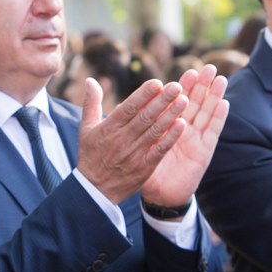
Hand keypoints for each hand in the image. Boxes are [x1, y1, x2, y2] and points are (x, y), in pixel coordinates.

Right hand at [76, 77, 188, 203]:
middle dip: (162, 101)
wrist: (94, 190)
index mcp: (109, 128)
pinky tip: (182, 125)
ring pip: (154, 131)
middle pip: (145, 117)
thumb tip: (91, 80)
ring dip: (170, 115)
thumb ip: (91, 103)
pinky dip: (170, 138)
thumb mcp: (86, 128)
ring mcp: (134, 154)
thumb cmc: (91, 155)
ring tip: (184, 101)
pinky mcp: (144, 168)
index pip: (129, 107)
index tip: (158, 83)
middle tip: (177, 86)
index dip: (144, 94)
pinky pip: (159, 150)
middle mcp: (122, 139)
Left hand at [141, 65, 229, 209]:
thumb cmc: (146, 170)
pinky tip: (223, 103)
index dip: (182, 87)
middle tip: (208, 68)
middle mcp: (183, 130)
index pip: (175, 102)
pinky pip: (211, 133)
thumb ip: (128, 127)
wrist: (160, 196)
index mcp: (167, 126)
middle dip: (201, 86)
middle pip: (194, 103)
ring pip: (205, 113)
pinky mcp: (203, 153)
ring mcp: (195, 141)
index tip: (188, 71)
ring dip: (213, 96)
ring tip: (219, 79)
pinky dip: (218, 118)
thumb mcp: (135, 147)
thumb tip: (118, 107)